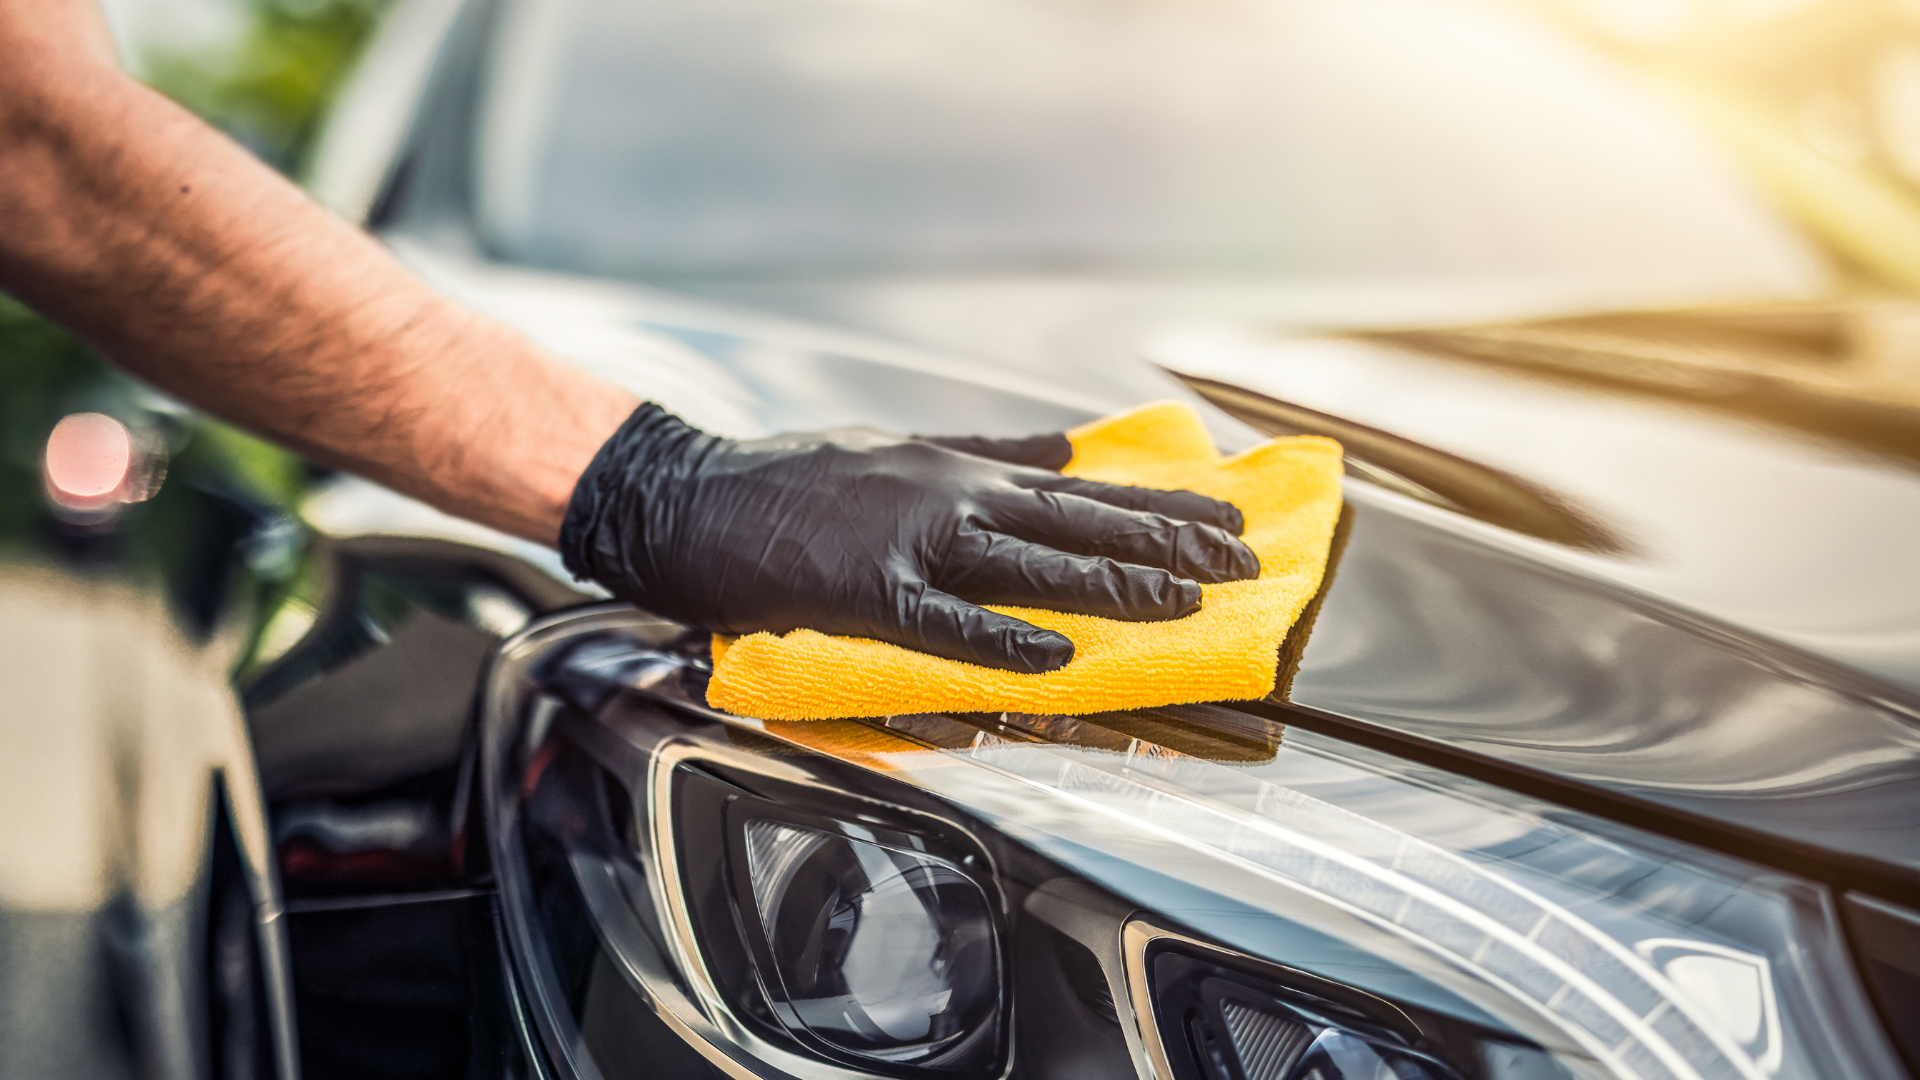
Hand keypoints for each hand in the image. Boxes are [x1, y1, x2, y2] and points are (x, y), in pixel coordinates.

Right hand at [560, 405, 1258, 672]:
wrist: (697, 498)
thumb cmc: (799, 478)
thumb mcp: (905, 445)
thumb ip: (992, 450)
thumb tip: (1069, 446)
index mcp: (964, 470)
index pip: (1086, 489)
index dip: (1164, 505)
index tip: (1230, 517)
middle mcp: (953, 497)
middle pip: (1080, 523)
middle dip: (1170, 544)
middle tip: (1243, 564)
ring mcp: (912, 544)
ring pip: (1032, 565)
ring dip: (1114, 583)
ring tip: (1184, 602)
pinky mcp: (866, 594)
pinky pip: (944, 622)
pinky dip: (1000, 639)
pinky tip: (1055, 656)